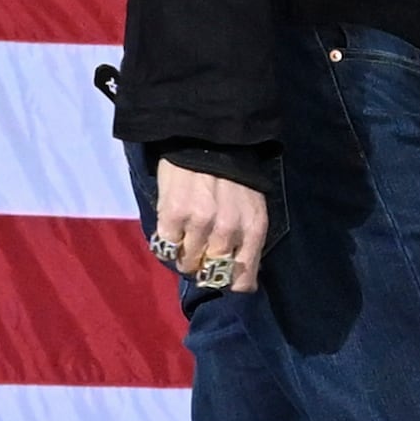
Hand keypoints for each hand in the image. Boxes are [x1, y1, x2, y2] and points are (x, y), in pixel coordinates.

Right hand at [150, 160, 268, 295]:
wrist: (206, 138)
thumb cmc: (233, 176)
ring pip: (187, 263)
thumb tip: (236, 278)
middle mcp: (228, 230)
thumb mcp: (252, 207)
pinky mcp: (173, 215)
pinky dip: (167, 243)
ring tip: (184, 237)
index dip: (228, 282)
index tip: (219, 274)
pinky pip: (166, 247)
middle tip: (199, 252)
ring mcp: (200, 223)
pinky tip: (172, 228)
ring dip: (184, 255)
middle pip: (211, 274)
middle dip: (204, 268)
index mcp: (253, 229)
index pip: (242, 281)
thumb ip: (247, 240)